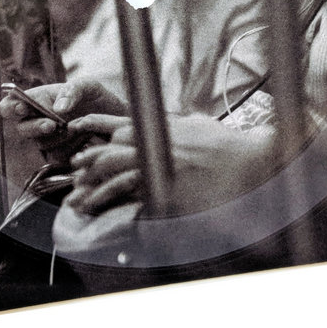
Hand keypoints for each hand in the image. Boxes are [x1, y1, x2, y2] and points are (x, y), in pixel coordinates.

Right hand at [0, 80, 128, 162]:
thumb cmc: (96, 97)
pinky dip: (72, 147)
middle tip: (51, 124)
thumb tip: (59, 108)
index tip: (22, 108)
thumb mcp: (88, 86)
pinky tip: (85, 138)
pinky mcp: (59, 154)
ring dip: (61, 136)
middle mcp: (37, 120)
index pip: (10, 105)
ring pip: (41, 143)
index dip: (10, 107)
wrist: (115, 118)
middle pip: (22, 129)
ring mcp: (46, 139)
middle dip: (35, 127)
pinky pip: (57, 156)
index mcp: (37, 99)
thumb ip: (72, 91)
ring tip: (81, 125)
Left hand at [66, 115, 279, 216]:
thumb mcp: (203, 126)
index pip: (120, 122)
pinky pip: (126, 191)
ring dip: (92, 183)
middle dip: (90, 159)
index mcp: (164, 126)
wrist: (251, 164)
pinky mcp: (164, 186)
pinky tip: (95, 207)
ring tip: (77, 196)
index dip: (95, 125)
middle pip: (111, 146)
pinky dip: (107, 199)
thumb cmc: (231, 148)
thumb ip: (184, 124)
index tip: (76, 127)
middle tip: (74, 170)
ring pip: (113, 167)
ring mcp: (160, 162)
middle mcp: (158, 140)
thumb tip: (180, 120)